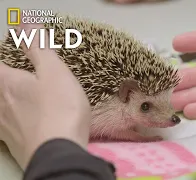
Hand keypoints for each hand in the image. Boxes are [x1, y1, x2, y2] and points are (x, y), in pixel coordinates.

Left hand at [0, 22, 90, 168]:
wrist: (60, 154)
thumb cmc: (60, 109)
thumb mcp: (54, 71)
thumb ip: (37, 45)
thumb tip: (24, 21)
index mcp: (5, 82)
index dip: (3, 53)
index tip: (16, 52)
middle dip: (8, 76)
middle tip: (21, 73)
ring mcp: (4, 126)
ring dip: (8, 98)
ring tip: (23, 95)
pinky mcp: (13, 143)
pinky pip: (7, 125)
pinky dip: (13, 117)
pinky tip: (24, 119)